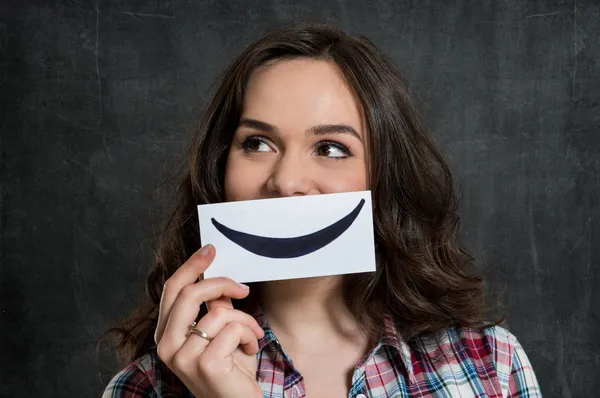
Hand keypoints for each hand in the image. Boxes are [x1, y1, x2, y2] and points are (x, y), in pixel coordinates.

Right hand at [154, 244, 264, 397]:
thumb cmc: (231, 369)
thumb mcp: (220, 332)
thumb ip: (214, 307)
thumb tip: (217, 277)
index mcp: (166, 335)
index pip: (172, 290)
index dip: (191, 266)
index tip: (210, 249)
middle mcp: (167, 346)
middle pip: (189, 293)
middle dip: (221, 283)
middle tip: (243, 288)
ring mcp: (183, 357)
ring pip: (218, 311)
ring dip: (245, 321)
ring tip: (250, 337)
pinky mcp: (205, 364)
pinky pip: (233, 328)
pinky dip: (249, 335)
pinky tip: (250, 349)